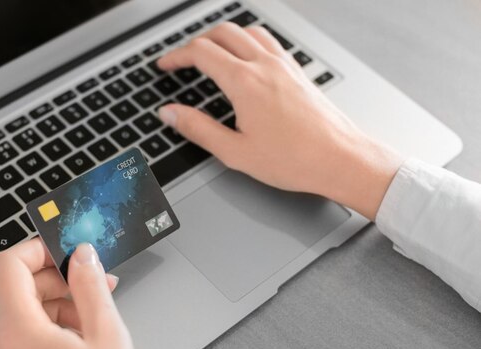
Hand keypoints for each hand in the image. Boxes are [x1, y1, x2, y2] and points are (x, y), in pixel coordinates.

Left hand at [0, 239, 154, 348]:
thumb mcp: (108, 335)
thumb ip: (90, 286)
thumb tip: (81, 255)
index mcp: (21, 334)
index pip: (8, 268)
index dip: (36, 249)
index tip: (63, 247)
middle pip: (18, 290)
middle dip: (57, 278)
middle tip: (92, 278)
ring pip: (27, 315)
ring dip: (60, 303)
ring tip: (96, 311)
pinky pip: (30, 340)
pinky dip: (55, 327)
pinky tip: (86, 334)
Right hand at [157, 23, 402, 219]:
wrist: (340, 159)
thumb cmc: (294, 160)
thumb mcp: (235, 152)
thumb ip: (198, 129)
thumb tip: (170, 114)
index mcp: (245, 82)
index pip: (201, 52)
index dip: (176, 56)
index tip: (165, 65)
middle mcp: (265, 66)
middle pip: (222, 33)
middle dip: (196, 41)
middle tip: (182, 59)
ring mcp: (284, 65)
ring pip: (247, 31)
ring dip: (223, 36)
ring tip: (210, 51)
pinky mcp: (298, 72)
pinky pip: (268, 41)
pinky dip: (248, 41)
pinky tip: (247, 58)